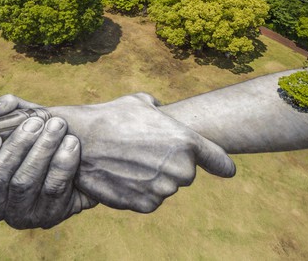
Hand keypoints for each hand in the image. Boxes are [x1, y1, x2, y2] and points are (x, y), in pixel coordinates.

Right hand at [0, 93, 235, 213]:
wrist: (81, 140)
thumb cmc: (110, 116)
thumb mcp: (140, 102)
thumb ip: (159, 110)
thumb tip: (159, 110)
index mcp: (186, 140)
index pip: (218, 160)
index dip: (221, 165)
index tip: (227, 170)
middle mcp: (180, 168)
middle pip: (185, 174)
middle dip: (169, 165)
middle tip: (143, 152)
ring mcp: (163, 189)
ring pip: (166, 188)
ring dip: (153, 179)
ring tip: (128, 162)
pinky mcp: (145, 204)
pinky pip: (150, 201)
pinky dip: (139, 192)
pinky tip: (122, 176)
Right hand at [0, 114, 95, 228]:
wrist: (84, 149)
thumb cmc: (43, 132)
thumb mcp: (24, 115)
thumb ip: (6, 108)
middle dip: (14, 149)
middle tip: (34, 123)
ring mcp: (19, 216)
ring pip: (22, 185)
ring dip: (40, 151)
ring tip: (56, 126)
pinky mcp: (47, 217)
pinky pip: (52, 192)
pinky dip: (62, 164)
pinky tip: (71, 144)